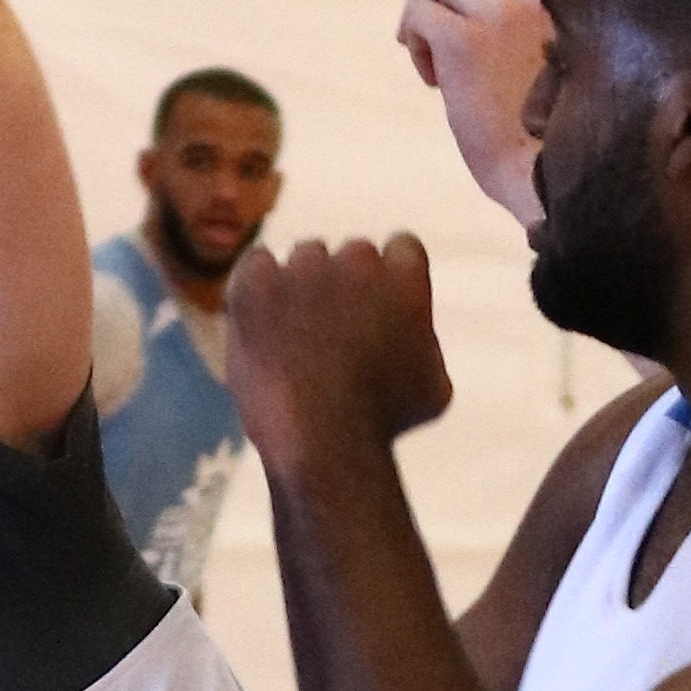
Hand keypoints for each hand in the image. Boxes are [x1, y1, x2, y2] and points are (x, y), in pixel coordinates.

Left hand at [226, 234, 450, 475]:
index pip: (402, 248)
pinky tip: (266, 325)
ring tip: (300, 341)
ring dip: (306, 287)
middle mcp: (357, 260)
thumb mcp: (434, 388)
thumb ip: (425, 341)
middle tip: (338, 333)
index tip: (380, 307)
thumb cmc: (384, 423)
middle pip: (353, 254)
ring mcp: (303, 270)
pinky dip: (260, 288)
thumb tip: (414, 330)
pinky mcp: (256, 284)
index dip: (392, 278)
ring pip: (306, 258)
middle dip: (349, 285)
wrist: (325, 443)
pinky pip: (257, 264)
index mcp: (405, 276)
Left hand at [398, 0, 546, 233]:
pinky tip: (434, 83)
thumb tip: (474, 28)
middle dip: (444, 6)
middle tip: (439, 55)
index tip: (474, 56)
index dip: (473, 11)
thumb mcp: (550, 72)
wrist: (541, 173)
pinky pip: (419, 13)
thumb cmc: (547, 141)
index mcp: (556, 8)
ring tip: (435, 68)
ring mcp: (496, 16)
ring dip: (426, 16)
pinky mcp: (462, 39)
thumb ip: (526, 40)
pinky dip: (415, 41)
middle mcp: (530, 0)